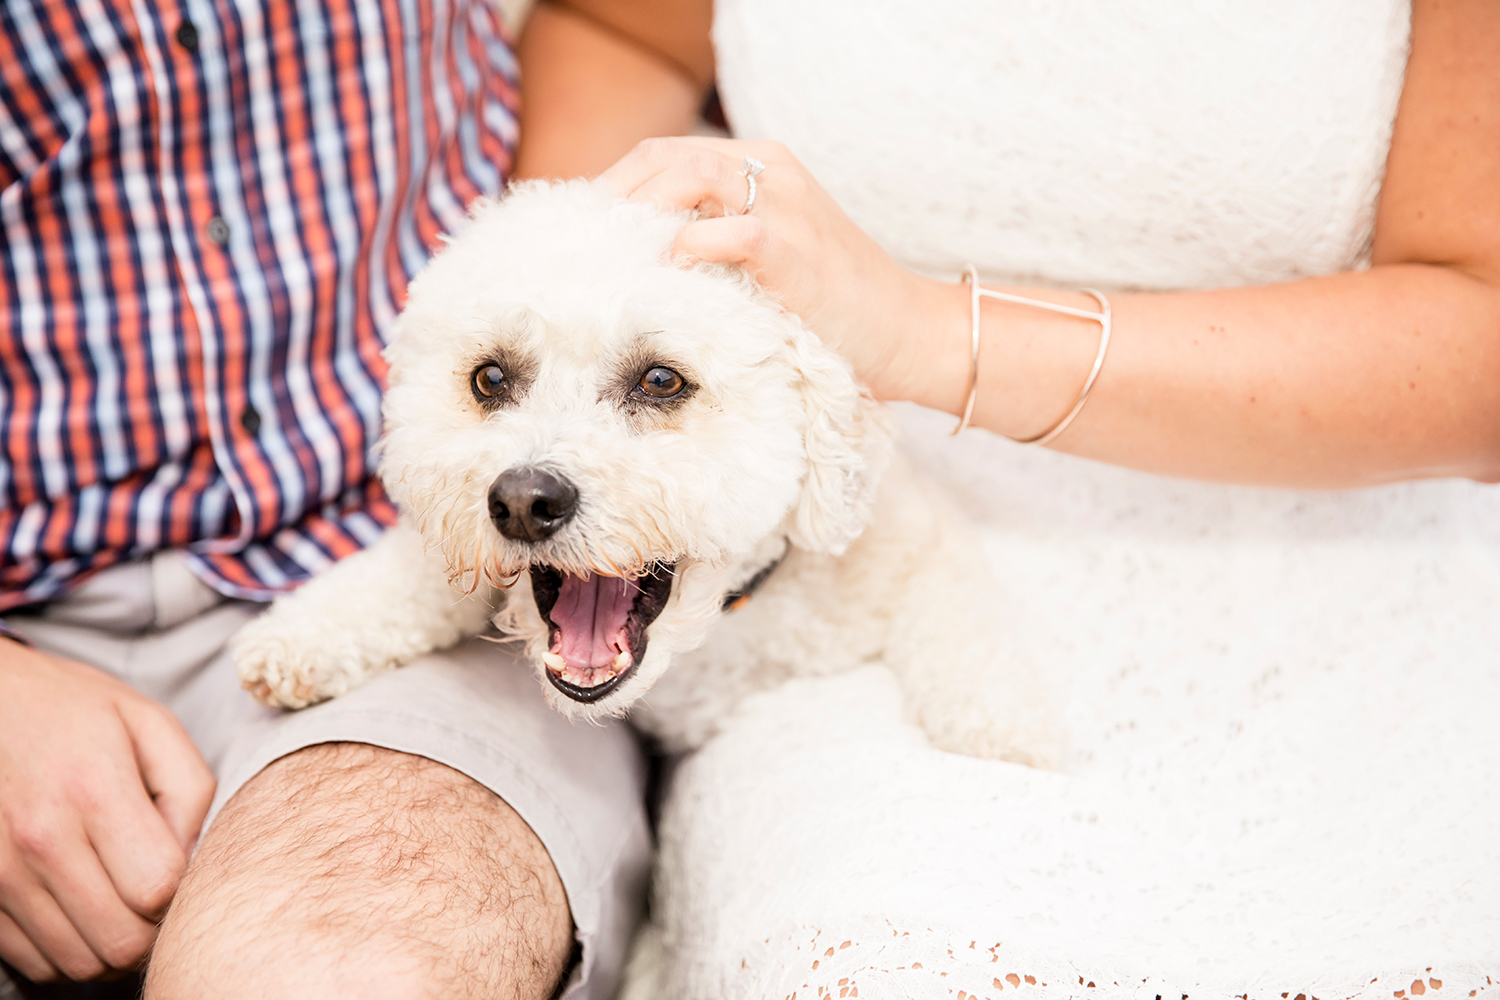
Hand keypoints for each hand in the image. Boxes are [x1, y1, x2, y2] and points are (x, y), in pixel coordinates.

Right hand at [0, 640, 215, 980]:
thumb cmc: (73, 710)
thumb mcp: (148, 722)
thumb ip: (188, 789)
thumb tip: (194, 857)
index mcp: (94, 790)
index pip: (157, 887)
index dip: (182, 890)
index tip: (177, 867)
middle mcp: (42, 838)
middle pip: (121, 939)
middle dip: (152, 929)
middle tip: (155, 898)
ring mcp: (2, 870)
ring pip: (79, 961)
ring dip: (112, 947)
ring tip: (121, 905)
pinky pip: (34, 961)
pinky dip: (68, 950)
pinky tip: (81, 911)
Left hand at [597, 136, 969, 411]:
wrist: (906, 332)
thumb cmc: (831, 303)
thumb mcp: (768, 254)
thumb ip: (714, 237)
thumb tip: (636, 255)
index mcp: (763, 165)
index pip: (665, 154)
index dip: (616, 186)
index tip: (584, 229)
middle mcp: (773, 172)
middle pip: (668, 156)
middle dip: (616, 195)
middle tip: (583, 245)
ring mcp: (787, 206)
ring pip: (692, 174)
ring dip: (643, 211)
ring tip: (614, 254)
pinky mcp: (795, 248)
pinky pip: (730, 231)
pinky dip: (691, 246)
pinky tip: (668, 272)